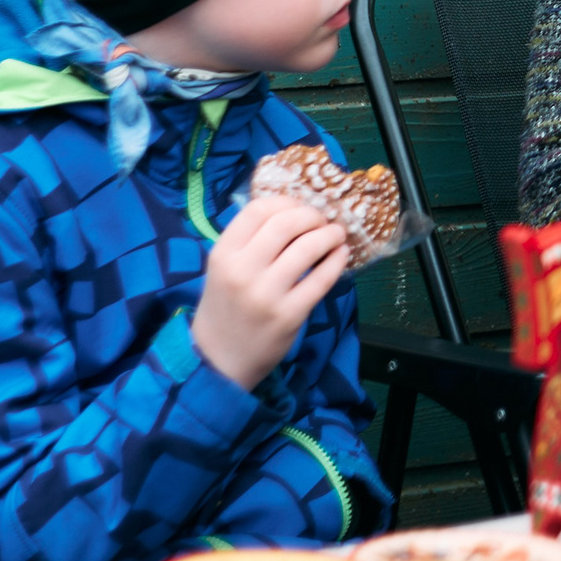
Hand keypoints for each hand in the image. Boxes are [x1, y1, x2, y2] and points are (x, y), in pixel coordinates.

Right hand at [192, 195, 349, 389]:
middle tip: (322, 220)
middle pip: (285, 224)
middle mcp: (242, 271)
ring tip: (336, 234)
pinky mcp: (288, 315)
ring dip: (329, 235)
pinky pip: (320, 280)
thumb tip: (294, 210)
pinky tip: (341, 255)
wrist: (219, 359)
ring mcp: (266, 294)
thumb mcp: (224, 268)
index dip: (286, 201)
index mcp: (223, 254)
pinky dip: (336, 262)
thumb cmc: (226, 306)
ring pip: (307, 248)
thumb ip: (250, 241)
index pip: (258, 210)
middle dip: (311, 215)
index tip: (300, 206)